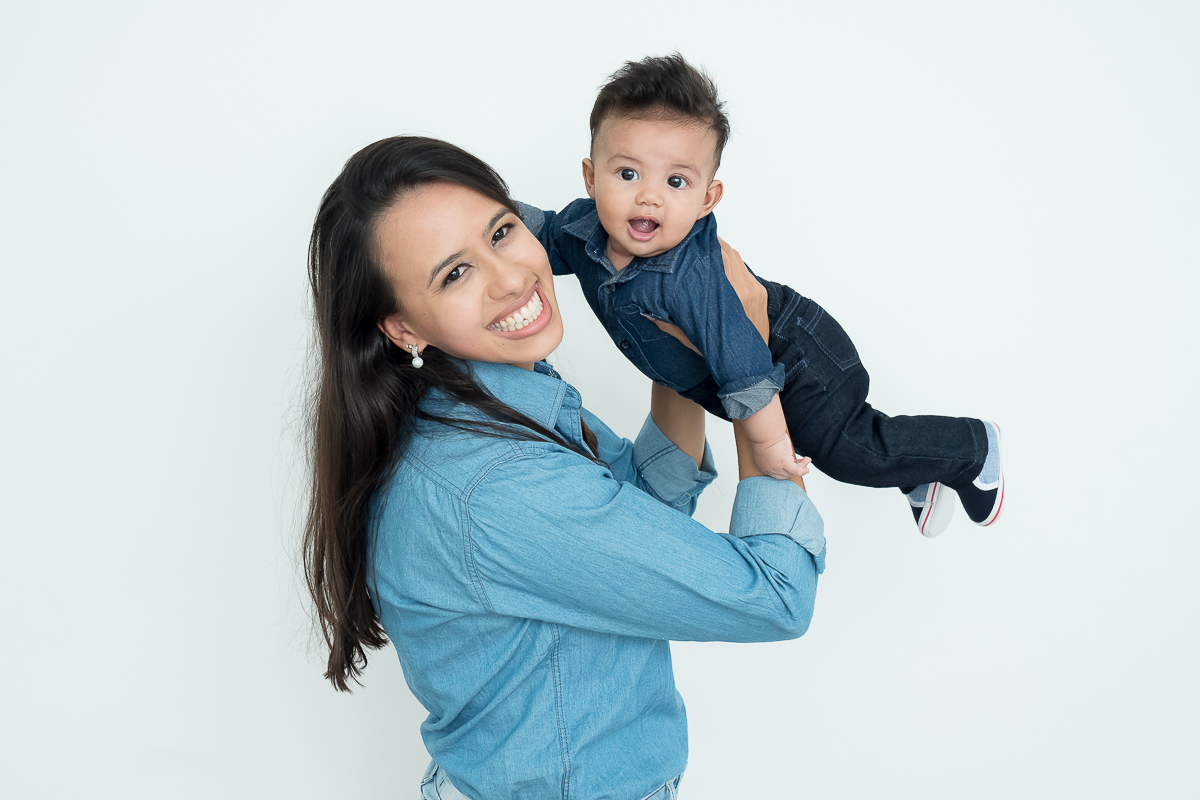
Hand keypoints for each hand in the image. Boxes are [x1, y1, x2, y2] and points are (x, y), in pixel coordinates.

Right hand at [644, 236, 768, 353]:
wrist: (750, 366)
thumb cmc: (722, 354)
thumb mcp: (692, 339)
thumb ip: (669, 323)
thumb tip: (646, 311)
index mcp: (731, 297)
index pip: (719, 258)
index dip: (704, 246)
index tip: (691, 241)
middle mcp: (746, 290)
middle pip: (728, 253)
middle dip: (711, 245)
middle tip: (694, 242)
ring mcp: (755, 290)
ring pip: (737, 259)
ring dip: (721, 252)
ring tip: (704, 250)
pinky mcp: (760, 292)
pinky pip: (745, 269)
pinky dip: (731, 263)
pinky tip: (718, 265)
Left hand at [752, 436, 811, 480]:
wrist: (766, 432)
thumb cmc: (766, 435)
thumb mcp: (769, 448)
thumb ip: (775, 455)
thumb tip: (784, 454)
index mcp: (764, 466)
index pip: (778, 474)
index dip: (788, 470)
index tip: (794, 463)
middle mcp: (770, 469)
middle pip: (786, 474)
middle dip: (796, 468)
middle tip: (802, 462)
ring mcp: (776, 468)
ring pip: (792, 472)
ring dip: (802, 466)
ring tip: (807, 459)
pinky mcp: (783, 463)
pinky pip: (796, 470)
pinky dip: (802, 468)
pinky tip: (807, 460)